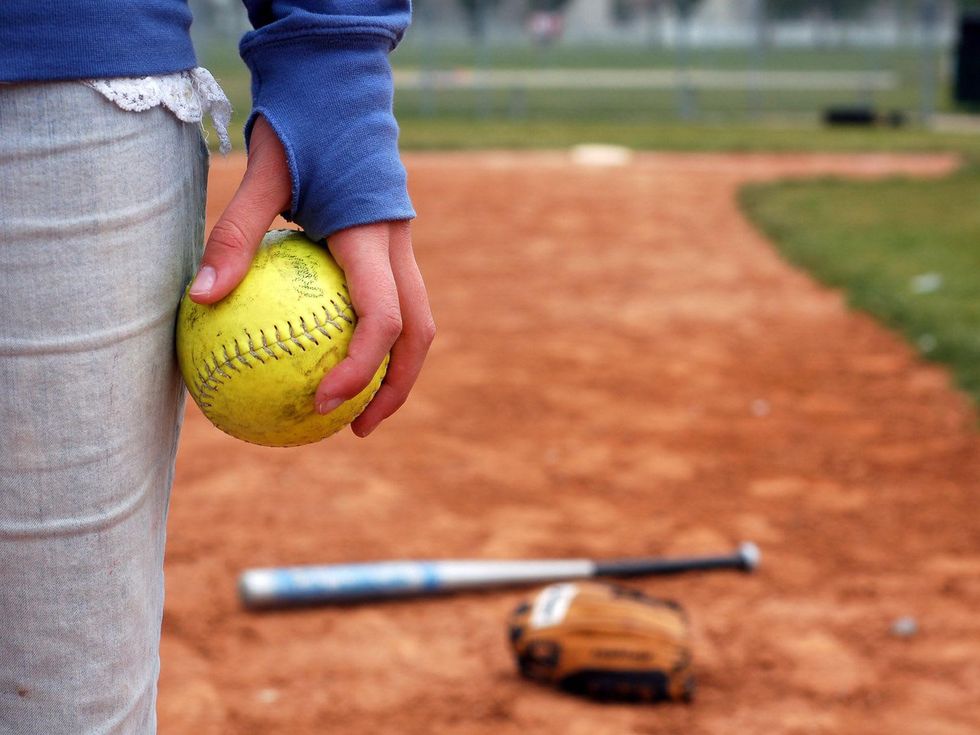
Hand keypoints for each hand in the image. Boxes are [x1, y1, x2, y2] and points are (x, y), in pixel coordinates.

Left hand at [188, 117, 433, 436]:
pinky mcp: (391, 248)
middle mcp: (399, 248)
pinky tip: (335, 357)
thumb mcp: (262, 174)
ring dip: (396, 370)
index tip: (322, 403)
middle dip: (396, 387)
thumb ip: (235, 235)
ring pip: (418, 322)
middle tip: (355, 428)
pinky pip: (394, 303)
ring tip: (355, 408)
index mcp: (373, 237)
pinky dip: (378, 341)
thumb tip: (200, 299)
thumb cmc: (302, 128)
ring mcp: (402, 249)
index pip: (383, 318)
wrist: (341, 90)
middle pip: (420, 333)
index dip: (360, 369)